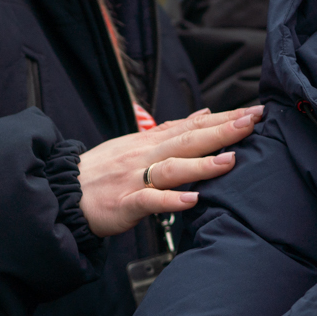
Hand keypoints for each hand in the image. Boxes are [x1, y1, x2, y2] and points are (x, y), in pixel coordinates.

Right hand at [77, 106, 261, 236]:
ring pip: (171, 168)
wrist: (63, 191)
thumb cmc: (103, 170)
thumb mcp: (136, 143)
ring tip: (231, 161)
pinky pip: (148, 202)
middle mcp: (145, 155)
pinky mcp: (124, 204)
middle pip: (188, 140)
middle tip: (252, 122)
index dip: (224, 118)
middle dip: (222, 131)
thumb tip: (204, 113)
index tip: (254, 111)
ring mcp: (134, 179)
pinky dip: (170, 201)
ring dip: (202, 165)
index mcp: (150, 141)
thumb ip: (171, 131)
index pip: (193, 125)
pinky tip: (192, 201)